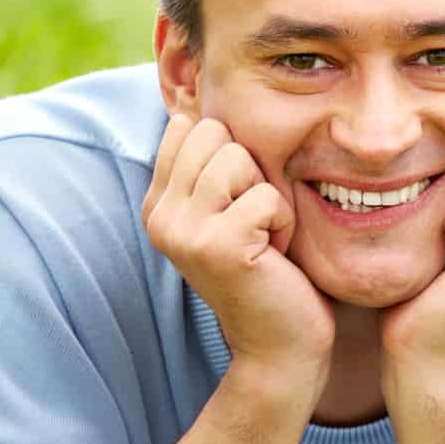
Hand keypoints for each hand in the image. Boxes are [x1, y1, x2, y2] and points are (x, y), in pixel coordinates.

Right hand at [142, 115, 333, 378]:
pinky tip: (276, 257)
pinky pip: (266, 196)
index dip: (235, 153)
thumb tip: (201, 94)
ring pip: (239, 159)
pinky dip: (285, 223)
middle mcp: (160, 215)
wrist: (281, 349)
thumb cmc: (273, 273)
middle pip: (216, 133)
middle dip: (253, 172)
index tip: (242, 204)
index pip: (192, 124)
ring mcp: (183, 231)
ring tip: (265, 238)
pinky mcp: (217, 246)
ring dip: (270, 197)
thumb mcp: (235, 211)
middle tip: (257, 224)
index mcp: (159, 202)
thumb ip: (215, 164)